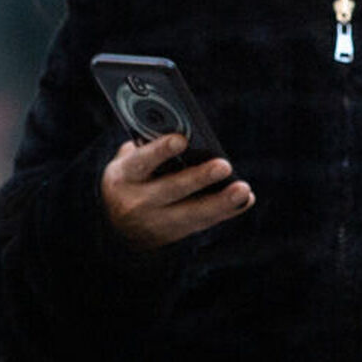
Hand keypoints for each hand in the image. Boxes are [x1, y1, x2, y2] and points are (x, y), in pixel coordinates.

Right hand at [101, 134, 252, 250]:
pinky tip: (245, 199)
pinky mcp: (175, 233)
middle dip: (199, 178)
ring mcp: (157, 221)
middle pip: (172, 190)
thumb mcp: (128, 163)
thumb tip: (180, 128)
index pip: (142, 162)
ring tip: (243, 189)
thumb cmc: (131, 179)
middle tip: (224, 165)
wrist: (116, 228)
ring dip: (220, 201)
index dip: (160, 151)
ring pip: (192, 213)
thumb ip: (148, 147)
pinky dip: (226, 211)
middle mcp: (138, 202)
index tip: (182, 139)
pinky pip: (204, 223)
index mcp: (124, 177)